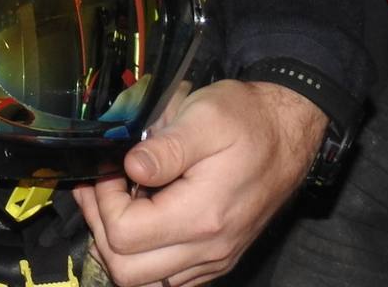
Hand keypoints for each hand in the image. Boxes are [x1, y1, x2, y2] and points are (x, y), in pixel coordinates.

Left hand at [71, 78, 324, 285]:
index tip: (108, 171)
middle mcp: (209, 248)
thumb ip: (165, 147)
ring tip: (112, 204)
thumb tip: (130, 167)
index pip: (125, 235)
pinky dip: (144, 255)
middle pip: (127, 271)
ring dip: (118, 247)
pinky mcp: (217, 257)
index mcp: (202, 215)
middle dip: (102, 229)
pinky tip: (138, 216)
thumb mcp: (204, 117)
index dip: (103, 203)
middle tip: (99, 190)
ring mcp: (214, 257)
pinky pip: (168, 278)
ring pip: (145, 281)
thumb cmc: (246, 120)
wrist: (288, 134)